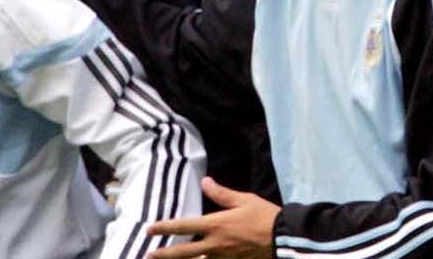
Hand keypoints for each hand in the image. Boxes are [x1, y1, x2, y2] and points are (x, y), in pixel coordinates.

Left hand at [149, 177, 279, 258]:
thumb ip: (221, 194)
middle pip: (183, 252)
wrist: (283, 238)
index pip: (183, 226)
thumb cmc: (264, 216)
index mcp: (215, 225)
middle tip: (149, 254)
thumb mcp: (243, 200)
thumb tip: (205, 182)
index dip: (164, 228)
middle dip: (164, 254)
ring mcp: (222, 258)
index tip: (150, 229)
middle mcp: (214, 244)